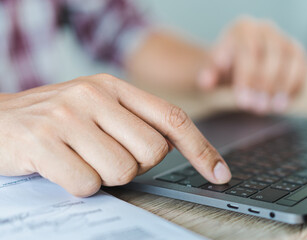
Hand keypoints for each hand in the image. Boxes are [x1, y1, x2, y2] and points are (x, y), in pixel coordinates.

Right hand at [0, 74, 230, 196]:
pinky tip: (62, 168)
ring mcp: (67, 117)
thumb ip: (134, 121)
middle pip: (153, 151)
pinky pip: (88, 185)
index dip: (201, 148)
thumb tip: (176, 147)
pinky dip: (79, 185)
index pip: (173, 118)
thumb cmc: (55, 119)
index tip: (219, 173)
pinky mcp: (43, 142)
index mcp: (113, 86)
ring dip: (105, 175)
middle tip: (107, 155)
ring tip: (81, 159)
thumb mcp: (97, 108)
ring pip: (122, 171)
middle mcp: (93, 95)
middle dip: (136, 164)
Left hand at [197, 17, 306, 113]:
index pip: (248, 52)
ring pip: (291, 63)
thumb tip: (206, 82)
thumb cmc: (226, 66)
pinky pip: (302, 70)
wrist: (240, 61)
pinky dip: (294, 88)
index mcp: (243, 28)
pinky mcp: (298, 53)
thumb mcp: (212, 69)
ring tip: (271, 108)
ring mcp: (284, 39)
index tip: (243, 101)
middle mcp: (266, 29)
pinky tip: (283, 104)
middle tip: (256, 108)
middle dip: (264, 86)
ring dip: (282, 88)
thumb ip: (208, 74)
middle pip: (271, 58)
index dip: (247, 79)